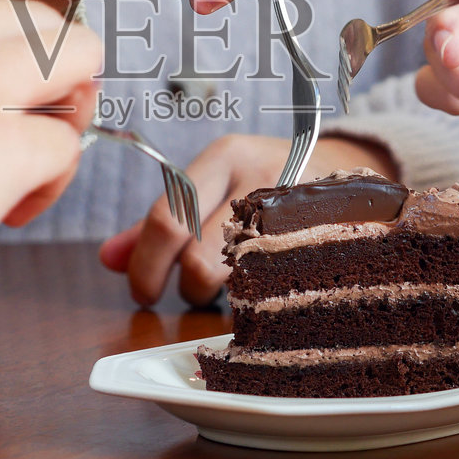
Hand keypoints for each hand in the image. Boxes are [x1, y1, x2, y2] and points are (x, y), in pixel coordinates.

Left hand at [98, 135, 396, 306]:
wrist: (351, 164)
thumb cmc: (264, 178)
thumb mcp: (213, 184)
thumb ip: (160, 222)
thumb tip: (108, 260)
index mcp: (225, 157)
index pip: (167, 218)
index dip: (145, 266)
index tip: (143, 292)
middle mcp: (262, 177)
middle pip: (200, 255)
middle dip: (185, 288)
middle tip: (186, 295)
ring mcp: (301, 211)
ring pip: (239, 278)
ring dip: (221, 296)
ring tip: (228, 287)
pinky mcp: (330, 239)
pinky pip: (278, 287)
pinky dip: (257, 300)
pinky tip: (259, 292)